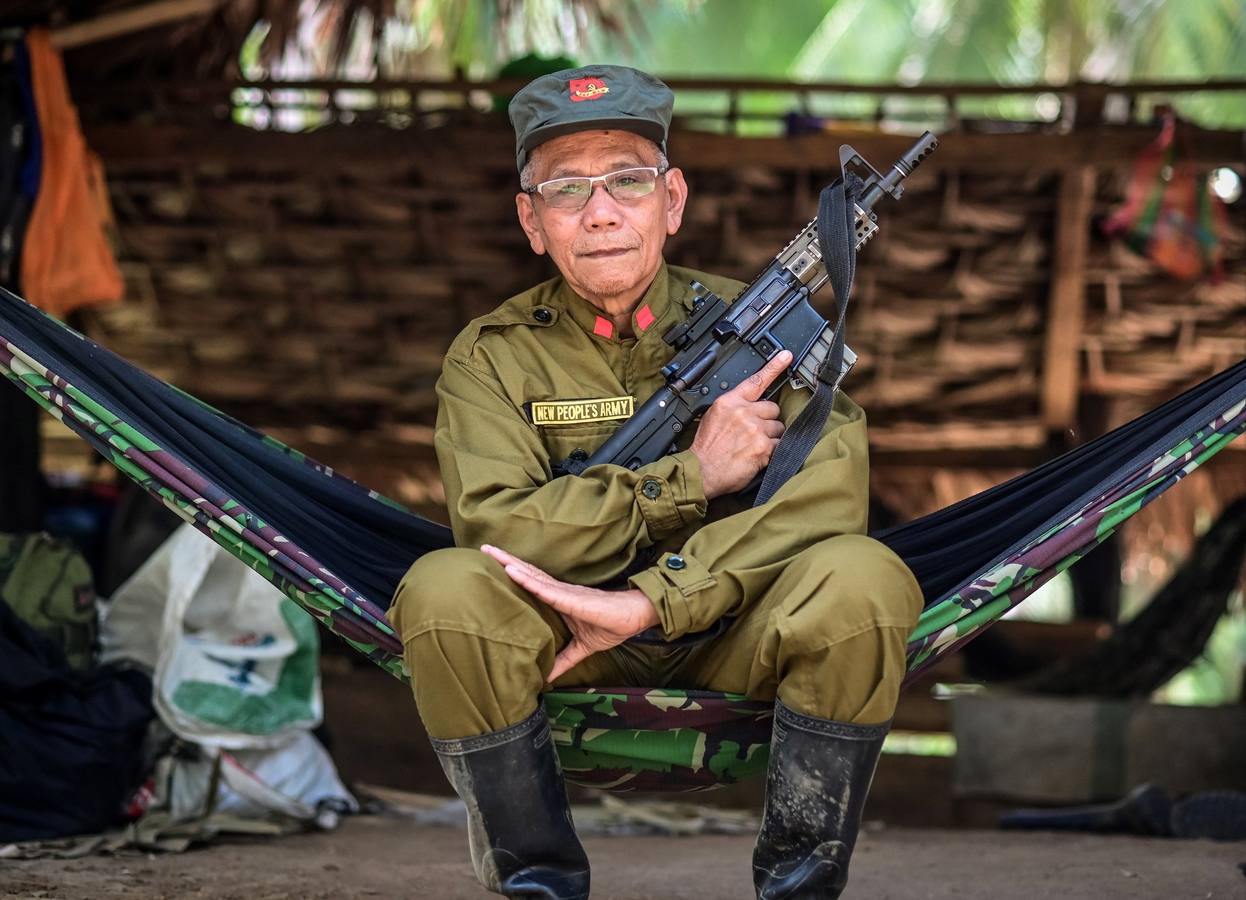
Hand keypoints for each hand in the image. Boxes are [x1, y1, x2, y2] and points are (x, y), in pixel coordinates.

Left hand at [480, 544, 660, 681]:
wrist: (636, 617)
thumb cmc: (612, 626)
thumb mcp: (582, 649)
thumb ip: (564, 661)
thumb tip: (546, 680)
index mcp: (559, 600)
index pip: (531, 585)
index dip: (512, 574)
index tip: (490, 566)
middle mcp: (559, 591)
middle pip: (527, 574)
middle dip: (504, 561)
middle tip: (481, 549)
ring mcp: (566, 593)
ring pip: (533, 576)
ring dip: (511, 564)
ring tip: (491, 553)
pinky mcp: (575, 599)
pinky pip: (549, 590)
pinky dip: (530, 582)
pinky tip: (514, 573)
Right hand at [689, 350, 790, 499]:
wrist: (701, 471)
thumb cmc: (706, 448)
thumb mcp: (713, 417)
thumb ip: (733, 408)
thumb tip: (749, 406)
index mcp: (729, 402)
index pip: (756, 380)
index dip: (774, 367)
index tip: (786, 356)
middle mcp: (744, 413)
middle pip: (773, 408)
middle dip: (768, 420)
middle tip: (754, 432)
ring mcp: (755, 429)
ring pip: (778, 428)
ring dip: (771, 437)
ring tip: (753, 446)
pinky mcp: (763, 447)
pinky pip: (779, 445)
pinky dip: (772, 452)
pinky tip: (757, 456)